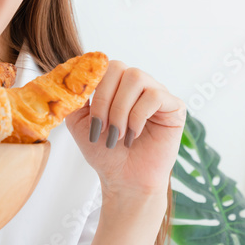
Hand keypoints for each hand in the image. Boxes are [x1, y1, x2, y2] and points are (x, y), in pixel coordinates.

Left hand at [64, 60, 185, 200]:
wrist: (124, 180)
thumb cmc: (105, 153)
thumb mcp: (79, 122)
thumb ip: (74, 98)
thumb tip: (70, 77)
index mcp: (117, 84)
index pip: (104, 64)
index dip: (92, 84)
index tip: (85, 108)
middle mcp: (138, 84)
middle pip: (119, 67)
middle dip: (104, 99)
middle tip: (102, 127)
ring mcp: (157, 93)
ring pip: (136, 78)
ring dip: (120, 110)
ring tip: (117, 135)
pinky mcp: (174, 106)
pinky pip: (154, 96)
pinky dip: (138, 117)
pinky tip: (133, 136)